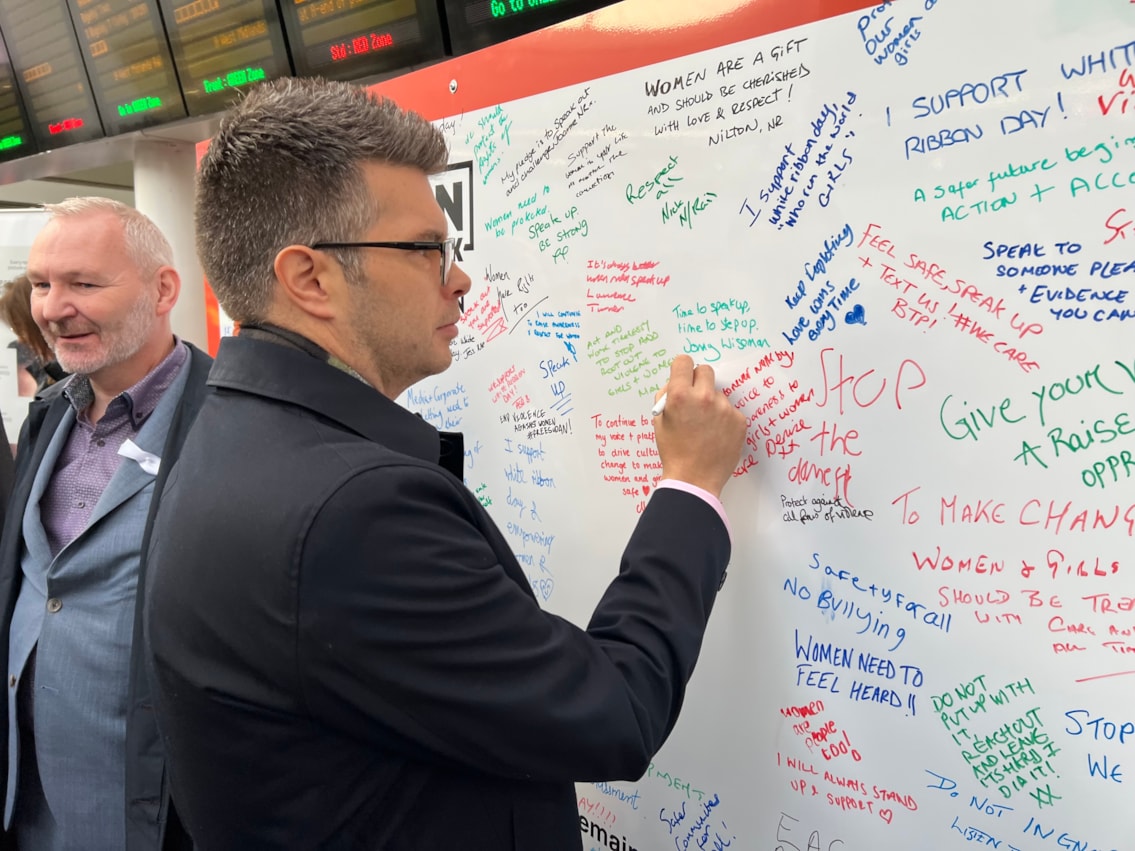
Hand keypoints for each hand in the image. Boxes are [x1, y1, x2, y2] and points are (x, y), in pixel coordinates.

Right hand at [652, 356, 745, 496]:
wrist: (694, 479)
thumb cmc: (674, 452)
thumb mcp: (659, 422)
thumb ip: (666, 397)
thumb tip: (675, 383)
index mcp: (680, 396)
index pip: (683, 362)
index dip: (682, 369)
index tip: (683, 375)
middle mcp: (704, 398)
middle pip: (705, 370)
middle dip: (699, 381)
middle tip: (695, 399)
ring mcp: (724, 409)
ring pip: (718, 394)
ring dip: (712, 403)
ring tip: (705, 427)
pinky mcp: (739, 420)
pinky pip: (730, 410)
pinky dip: (724, 419)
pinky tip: (716, 435)